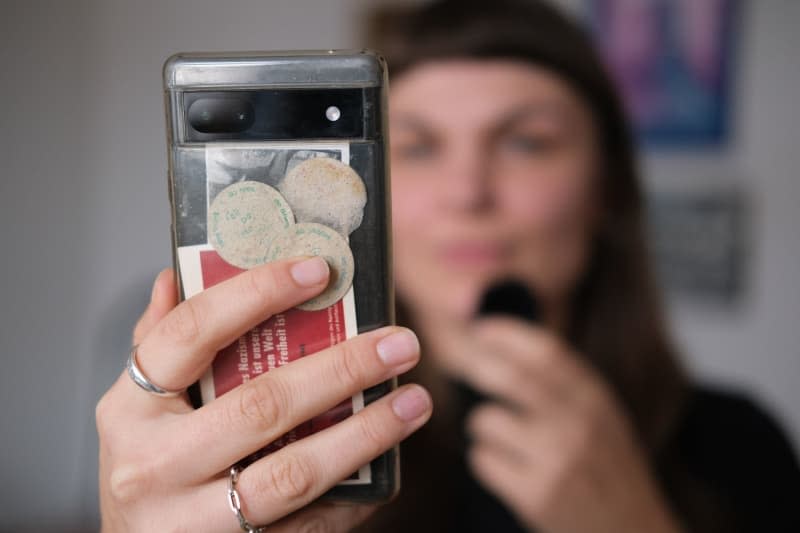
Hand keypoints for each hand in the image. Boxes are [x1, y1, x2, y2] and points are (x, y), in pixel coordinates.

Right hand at [96, 257, 430, 531]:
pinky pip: (309, 523)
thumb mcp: (136, 406)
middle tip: (399, 343)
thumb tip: (176, 275)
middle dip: (341, 369)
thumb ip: (159, 343)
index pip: (192, 333)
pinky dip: (356, 490)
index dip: (256, 294)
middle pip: (261, 406)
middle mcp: (154, 466)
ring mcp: (193, 521)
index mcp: (129, 409)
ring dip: (366, 434)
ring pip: (294, 474)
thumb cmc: (147, 465)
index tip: (319, 269)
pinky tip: (390, 459)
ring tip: (414, 400)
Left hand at [450, 317, 680, 532]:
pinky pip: (482, 460)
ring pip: (486, 420)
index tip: (481, 329)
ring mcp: (557, 461)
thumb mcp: (602, 416)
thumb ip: (564, 382)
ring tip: (498, 437)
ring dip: (481, 426)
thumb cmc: (608, 470)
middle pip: (509, 377)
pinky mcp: (536, 496)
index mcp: (595, 399)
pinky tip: (504, 469)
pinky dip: (486, 462)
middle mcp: (578, 424)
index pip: (545, 350)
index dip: (506, 333)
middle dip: (478, 368)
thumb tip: (504, 340)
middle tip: (467, 369)